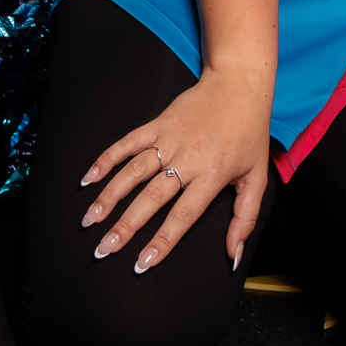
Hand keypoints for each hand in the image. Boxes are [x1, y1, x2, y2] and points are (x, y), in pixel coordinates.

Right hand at [80, 69, 274, 273]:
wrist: (239, 83)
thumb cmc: (249, 134)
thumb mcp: (257, 176)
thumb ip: (246, 218)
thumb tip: (234, 255)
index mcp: (212, 175)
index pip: (182, 216)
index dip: (162, 241)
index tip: (142, 263)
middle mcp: (187, 158)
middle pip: (151, 198)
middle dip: (125, 226)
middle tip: (103, 249)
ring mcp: (170, 139)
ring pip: (133, 172)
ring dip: (109, 196)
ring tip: (90, 220)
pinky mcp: (158, 124)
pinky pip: (127, 143)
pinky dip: (106, 159)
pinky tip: (89, 179)